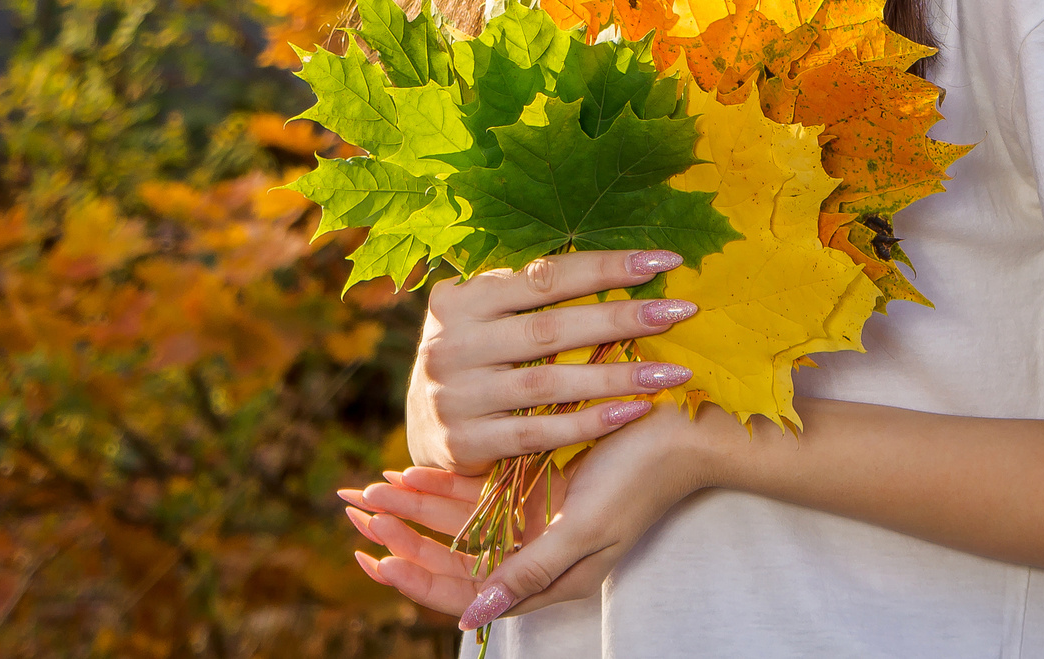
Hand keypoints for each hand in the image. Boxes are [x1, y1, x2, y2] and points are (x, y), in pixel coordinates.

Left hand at [343, 402, 731, 629]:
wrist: (687, 430)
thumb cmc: (640, 481)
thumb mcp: (583, 529)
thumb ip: (528, 571)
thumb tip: (472, 613)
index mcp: (551, 578)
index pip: (467, 592)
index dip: (416, 576)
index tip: (373, 558)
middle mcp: (539, 553)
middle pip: (456, 556)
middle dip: (405, 537)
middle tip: (357, 511)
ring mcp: (540, 518)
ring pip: (464, 522)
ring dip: (419, 507)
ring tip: (373, 490)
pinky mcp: (544, 484)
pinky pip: (483, 491)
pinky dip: (448, 483)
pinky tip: (416, 469)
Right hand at [405, 248, 700, 475]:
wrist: (426, 428)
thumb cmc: (477, 356)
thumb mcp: (486, 314)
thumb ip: (532, 291)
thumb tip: (622, 259)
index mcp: (462, 299)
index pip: (545, 275)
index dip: (607, 267)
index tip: (665, 261)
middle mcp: (452, 343)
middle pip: (551, 328)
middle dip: (623, 318)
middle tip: (681, 312)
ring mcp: (456, 395)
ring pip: (548, 383)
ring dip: (617, 376)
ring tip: (674, 372)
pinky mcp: (466, 442)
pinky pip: (539, 432)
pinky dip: (590, 421)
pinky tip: (635, 411)